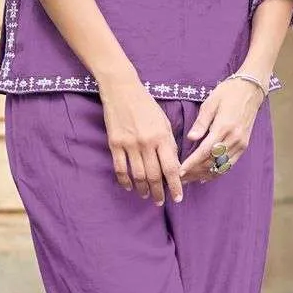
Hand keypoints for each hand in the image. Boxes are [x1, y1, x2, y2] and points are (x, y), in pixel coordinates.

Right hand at [98, 80, 184, 204]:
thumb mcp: (164, 121)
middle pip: (154, 175)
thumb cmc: (146, 105)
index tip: (178, 198)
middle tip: (161, 202)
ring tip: (146, 196)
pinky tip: (130, 187)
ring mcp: (129, 144)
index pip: (171, 167)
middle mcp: (146, 142)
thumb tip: (173, 165)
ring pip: (138, 175)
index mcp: (162, 137)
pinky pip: (120, 168)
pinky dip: (125, 181)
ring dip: (143, 189)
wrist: (122, 90)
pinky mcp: (115, 143)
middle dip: (159, 192)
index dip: (175, 185)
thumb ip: (169, 143)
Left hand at [178, 77, 265, 183]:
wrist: (251, 90)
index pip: (204, 151)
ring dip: (205, 174)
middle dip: (195, 172)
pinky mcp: (244, 146)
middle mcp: (234, 138)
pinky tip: (206, 176)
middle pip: (212, 162)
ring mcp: (240, 144)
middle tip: (180, 179)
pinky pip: (230, 163)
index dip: (191, 164)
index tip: (179, 172)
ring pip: (221, 166)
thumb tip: (191, 138)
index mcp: (223, 127)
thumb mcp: (210, 103)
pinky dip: (217, 172)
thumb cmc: (228, 93)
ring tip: (190, 179)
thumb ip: (201, 122)